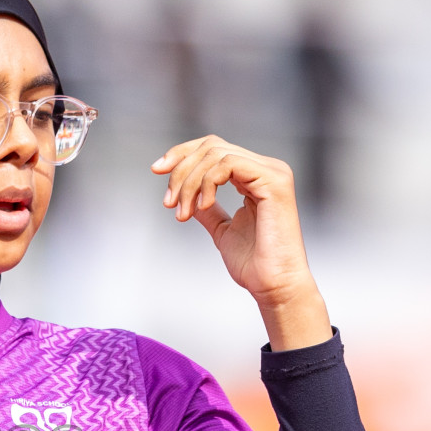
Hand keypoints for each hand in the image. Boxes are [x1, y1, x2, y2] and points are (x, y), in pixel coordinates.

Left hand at [152, 135, 331, 350]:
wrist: (272, 285)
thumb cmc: (254, 264)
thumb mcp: (222, 230)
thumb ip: (208, 209)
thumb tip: (188, 196)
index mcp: (255, 176)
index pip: (214, 148)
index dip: (182, 154)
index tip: (156, 171)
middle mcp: (267, 168)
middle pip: (211, 145)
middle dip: (180, 169)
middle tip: (168, 202)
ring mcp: (272, 172)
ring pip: (216, 154)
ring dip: (190, 183)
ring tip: (183, 212)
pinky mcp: (274, 181)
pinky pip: (228, 164)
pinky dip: (207, 183)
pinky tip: (203, 206)